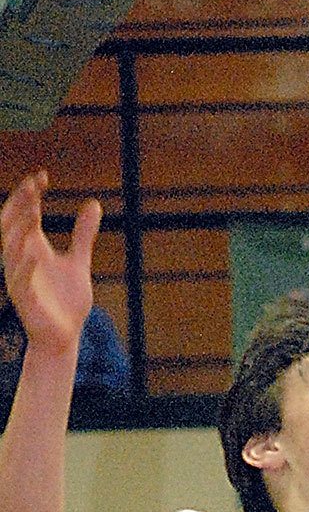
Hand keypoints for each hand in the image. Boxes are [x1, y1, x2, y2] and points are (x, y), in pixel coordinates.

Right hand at [0, 171, 100, 355]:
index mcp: (33, 248)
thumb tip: (94, 204)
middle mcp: (22, 259)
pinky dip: (25, 268)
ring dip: (20, 231)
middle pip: (12, 226)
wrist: (65, 335)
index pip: (25, 214)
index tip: (42, 176)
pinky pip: (20, 282)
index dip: (29, 195)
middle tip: (32, 186)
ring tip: (33, 211)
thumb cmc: (66, 300)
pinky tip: (33, 256)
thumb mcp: (79, 261)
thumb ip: (83, 234)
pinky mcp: (26, 300)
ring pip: (11, 250)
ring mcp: (21, 278)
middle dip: (20, 206)